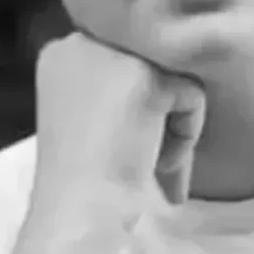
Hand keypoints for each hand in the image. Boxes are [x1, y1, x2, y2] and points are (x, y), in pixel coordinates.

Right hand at [29, 31, 205, 231]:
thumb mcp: (87, 120)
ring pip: (174, 79)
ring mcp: (112, 55)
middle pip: (150, 67)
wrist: (80, 210)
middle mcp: (80, 42)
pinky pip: (192, 95)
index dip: (135, 109)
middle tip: (152, 165)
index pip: (124, 63)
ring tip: (155, 168)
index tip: (126, 148)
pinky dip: (186, 135)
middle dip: (158, 118)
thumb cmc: (82, 180)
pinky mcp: (145, 77)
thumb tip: (166, 86)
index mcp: (61, 54)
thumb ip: (115, 92)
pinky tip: (157, 163)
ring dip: (173, 128)